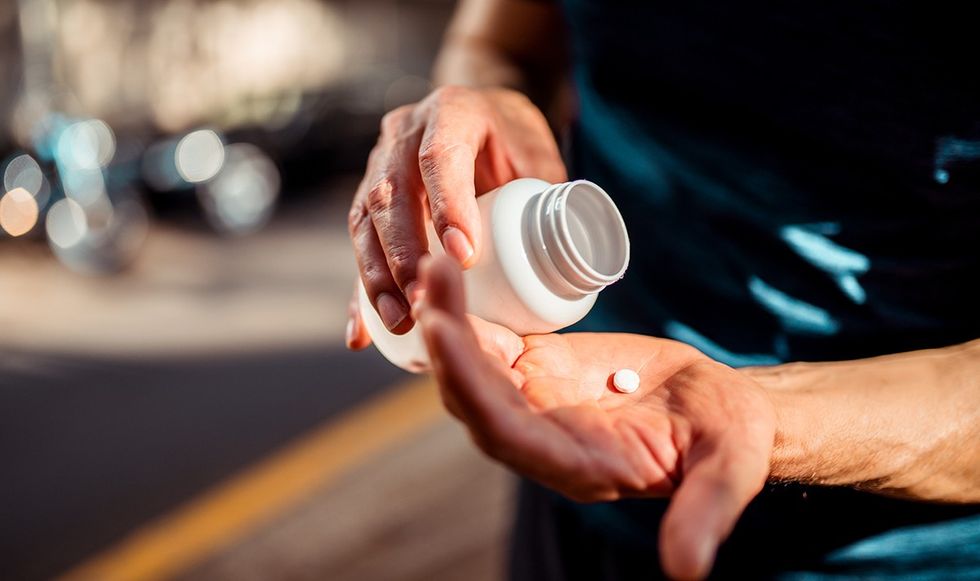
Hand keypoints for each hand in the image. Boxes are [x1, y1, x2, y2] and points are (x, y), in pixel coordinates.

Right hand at [346, 86, 566, 347]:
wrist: (483, 118)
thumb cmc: (514, 141)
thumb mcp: (538, 154)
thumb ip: (548, 197)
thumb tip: (567, 258)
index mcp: (451, 112)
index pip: (440, 157)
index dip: (447, 206)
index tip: (464, 258)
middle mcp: (403, 134)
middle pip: (390, 194)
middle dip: (402, 254)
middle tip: (423, 300)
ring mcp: (378, 165)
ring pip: (364, 221)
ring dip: (377, 277)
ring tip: (400, 321)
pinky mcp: (368, 200)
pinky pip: (360, 247)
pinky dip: (360, 293)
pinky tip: (362, 333)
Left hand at [416, 256, 775, 579]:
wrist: (717, 407)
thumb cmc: (727, 439)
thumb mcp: (727, 469)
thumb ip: (705, 512)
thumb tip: (687, 572)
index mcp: (576, 467)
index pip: (507, 434)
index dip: (473, 388)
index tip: (446, 334)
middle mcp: (541, 439)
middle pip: (474, 398)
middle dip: (448, 345)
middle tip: (431, 280)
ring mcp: (534, 402)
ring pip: (473, 368)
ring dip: (448, 321)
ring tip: (435, 265)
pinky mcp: (538, 369)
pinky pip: (491, 344)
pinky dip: (468, 313)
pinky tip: (449, 273)